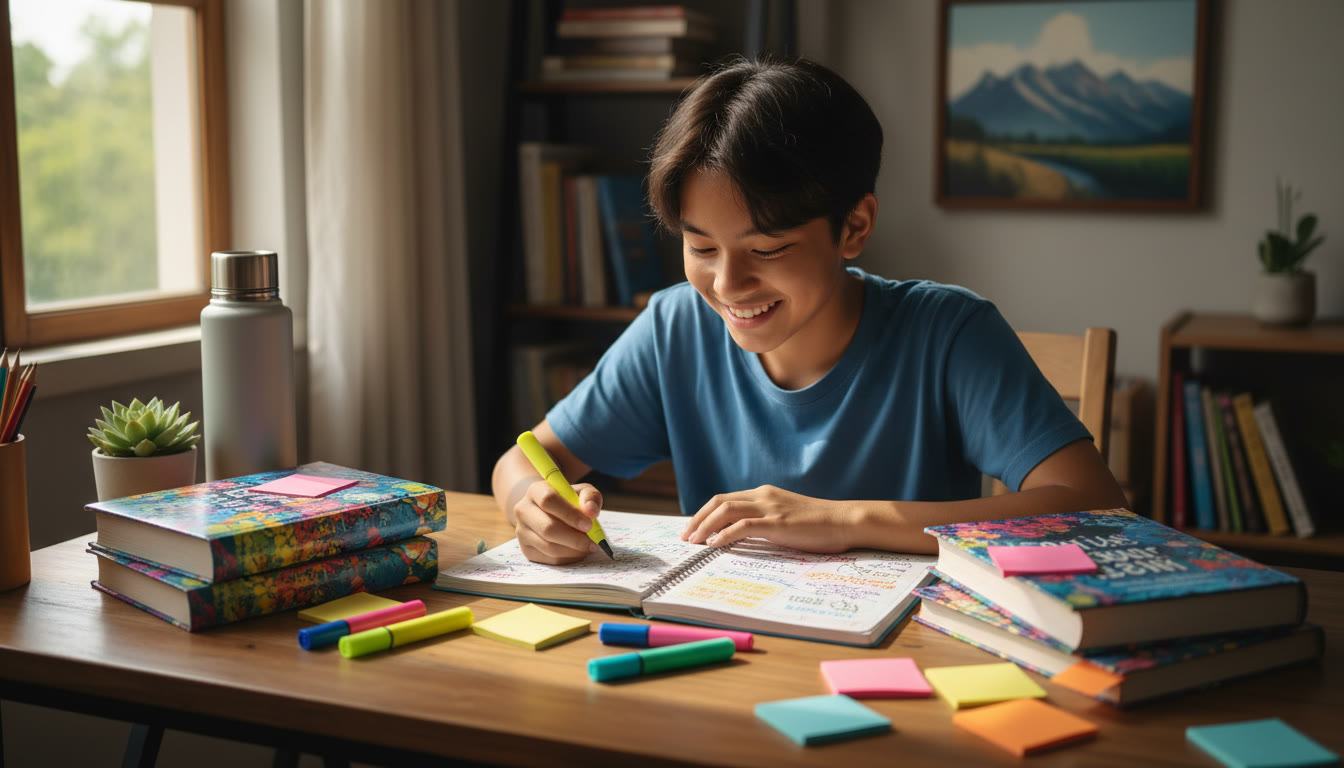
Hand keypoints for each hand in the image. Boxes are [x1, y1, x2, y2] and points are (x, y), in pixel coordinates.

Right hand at [513, 480, 603, 563]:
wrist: (546, 512)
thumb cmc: (567, 501)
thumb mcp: (581, 492)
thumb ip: (590, 497)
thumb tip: (591, 511)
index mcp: (535, 491)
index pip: (548, 500)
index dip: (570, 514)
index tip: (589, 524)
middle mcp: (523, 510)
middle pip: (547, 528)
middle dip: (574, 538)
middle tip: (594, 542)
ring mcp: (522, 532)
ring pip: (549, 547)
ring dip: (574, 550)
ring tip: (589, 546)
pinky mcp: (526, 550)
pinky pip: (549, 559)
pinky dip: (568, 558)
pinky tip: (579, 552)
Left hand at [679, 485, 854, 552]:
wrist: (845, 521)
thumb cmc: (819, 525)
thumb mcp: (786, 518)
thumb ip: (765, 521)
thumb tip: (742, 536)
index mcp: (763, 493)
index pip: (724, 499)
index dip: (704, 513)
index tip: (692, 530)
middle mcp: (763, 496)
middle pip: (718, 502)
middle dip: (697, 519)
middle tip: (685, 537)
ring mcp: (770, 508)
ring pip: (726, 510)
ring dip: (705, 527)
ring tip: (694, 543)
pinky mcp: (778, 523)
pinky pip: (743, 526)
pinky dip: (724, 535)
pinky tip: (714, 545)